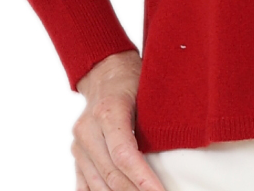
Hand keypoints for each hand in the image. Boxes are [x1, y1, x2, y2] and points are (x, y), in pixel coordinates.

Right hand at [72, 49, 166, 190]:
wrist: (104, 73)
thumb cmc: (132, 81)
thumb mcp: (147, 92)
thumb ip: (154, 121)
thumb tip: (176, 150)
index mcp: (108, 111)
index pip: (124, 154)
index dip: (142, 178)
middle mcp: (88, 130)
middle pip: (112, 173)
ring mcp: (79, 145)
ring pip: (98, 184)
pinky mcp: (77, 155)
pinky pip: (85, 184)